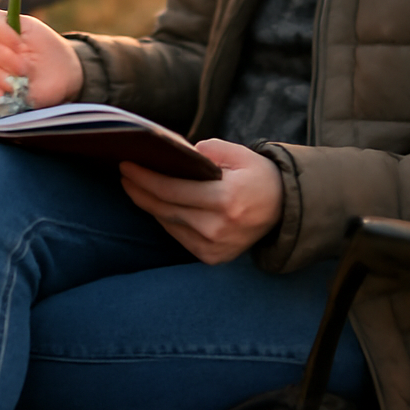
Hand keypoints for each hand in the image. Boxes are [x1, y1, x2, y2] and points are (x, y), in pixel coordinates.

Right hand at [0, 9, 83, 109]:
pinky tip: (7, 97)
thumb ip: (22, 29)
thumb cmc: (52, 53)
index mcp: (6, 28)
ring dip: (3, 80)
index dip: (1, 31)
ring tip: (19, 86)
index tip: (19, 44)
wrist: (63, 79)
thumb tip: (7, 27)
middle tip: (24, 69)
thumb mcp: (41, 35)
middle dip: (7, 60)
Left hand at [119, 139, 283, 264]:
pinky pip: (180, 237)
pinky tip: (156, 205)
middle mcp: (219, 228)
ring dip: (150, 205)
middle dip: (140, 191)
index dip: (145, 178)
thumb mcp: (237, 154)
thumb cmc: (257, 176)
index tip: (127, 166)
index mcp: (225, 199)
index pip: (172, 190)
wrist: (285, 209)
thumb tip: (173, 153)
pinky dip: (166, 220)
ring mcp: (216, 247)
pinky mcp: (214, 258)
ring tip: (135, 186)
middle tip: (124, 175)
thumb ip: (205, 151)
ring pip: (170, 224)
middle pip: (165, 209)